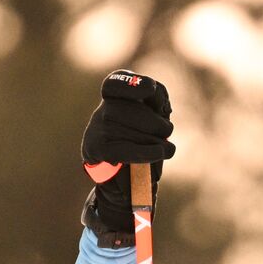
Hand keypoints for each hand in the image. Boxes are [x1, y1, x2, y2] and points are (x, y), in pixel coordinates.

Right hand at [81, 70, 174, 232]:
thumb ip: (156, 102)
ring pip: (135, 131)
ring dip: (158, 141)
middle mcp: (102, 110)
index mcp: (114, 97)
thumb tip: (157, 98)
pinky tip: (163, 153)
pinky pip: (129, 149)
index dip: (134, 84)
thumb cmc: (144, 142)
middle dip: (157, 123)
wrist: (127, 180)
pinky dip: (151, 152)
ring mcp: (96, 131)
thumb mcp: (153, 117)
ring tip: (165, 149)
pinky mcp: (97, 152)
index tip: (150, 89)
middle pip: (134, 109)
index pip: (116, 83)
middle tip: (166, 132)